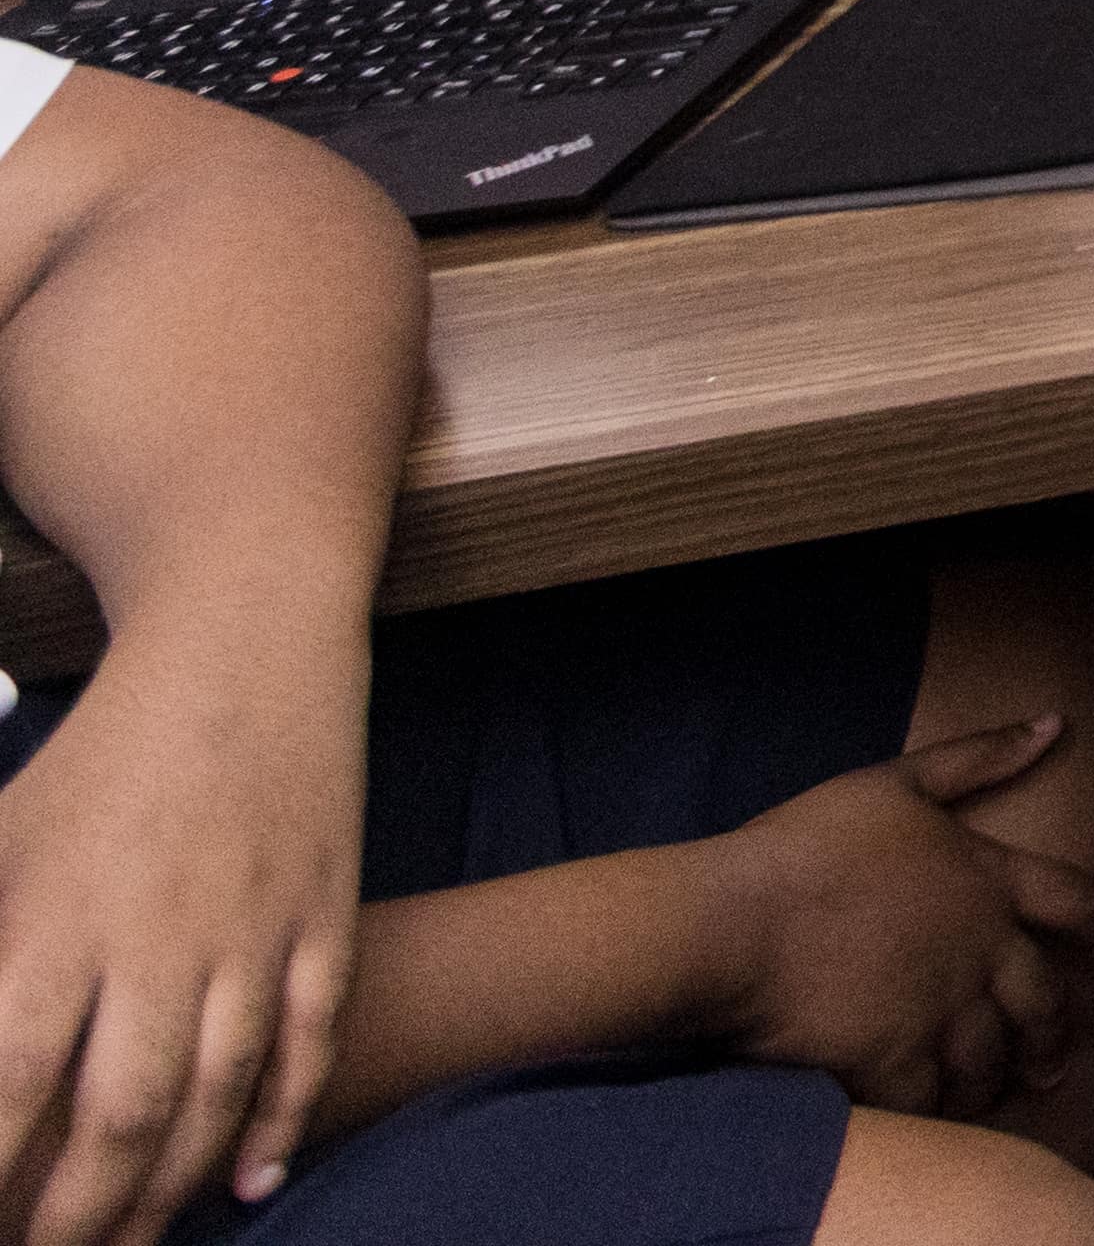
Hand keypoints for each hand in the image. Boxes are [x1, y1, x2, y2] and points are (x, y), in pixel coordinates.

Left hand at [0, 623, 353, 1245]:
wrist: (248, 644)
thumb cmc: (98, 756)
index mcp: (57, 919)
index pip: (9, 1083)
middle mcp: (157, 936)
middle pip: (118, 1115)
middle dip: (76, 1217)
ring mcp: (253, 929)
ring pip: (215, 1095)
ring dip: (168, 1190)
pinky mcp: (323, 914)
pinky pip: (308, 1040)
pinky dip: (283, 1120)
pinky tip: (249, 1183)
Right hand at [700, 722, 1093, 1124]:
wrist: (735, 921)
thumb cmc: (807, 845)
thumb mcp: (900, 782)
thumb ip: (980, 756)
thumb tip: (1056, 724)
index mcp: (988, 880)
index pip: (1077, 900)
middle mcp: (982, 949)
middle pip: (1044, 1000)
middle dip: (1053, 1033)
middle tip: (1053, 1061)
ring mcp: (943, 1009)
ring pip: (990, 1058)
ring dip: (993, 1078)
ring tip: (989, 1093)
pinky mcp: (895, 1059)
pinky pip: (930, 1099)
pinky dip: (934, 1110)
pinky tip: (929, 1116)